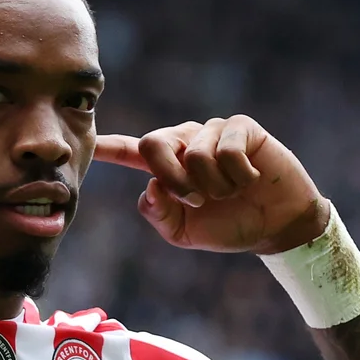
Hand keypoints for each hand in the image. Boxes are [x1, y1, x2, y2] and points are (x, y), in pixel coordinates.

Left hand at [93, 115, 329, 254]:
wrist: (275, 226)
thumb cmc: (227, 226)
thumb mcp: (183, 232)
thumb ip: (158, 213)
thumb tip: (151, 185)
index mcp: (165, 166)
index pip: (129, 151)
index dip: (107, 147)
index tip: (85, 142)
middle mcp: (184, 142)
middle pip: (153, 143)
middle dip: (173, 179)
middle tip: (197, 201)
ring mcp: (212, 132)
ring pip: (193, 153)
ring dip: (214, 185)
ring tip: (230, 192)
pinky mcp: (241, 128)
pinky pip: (226, 149)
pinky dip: (237, 175)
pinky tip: (249, 179)